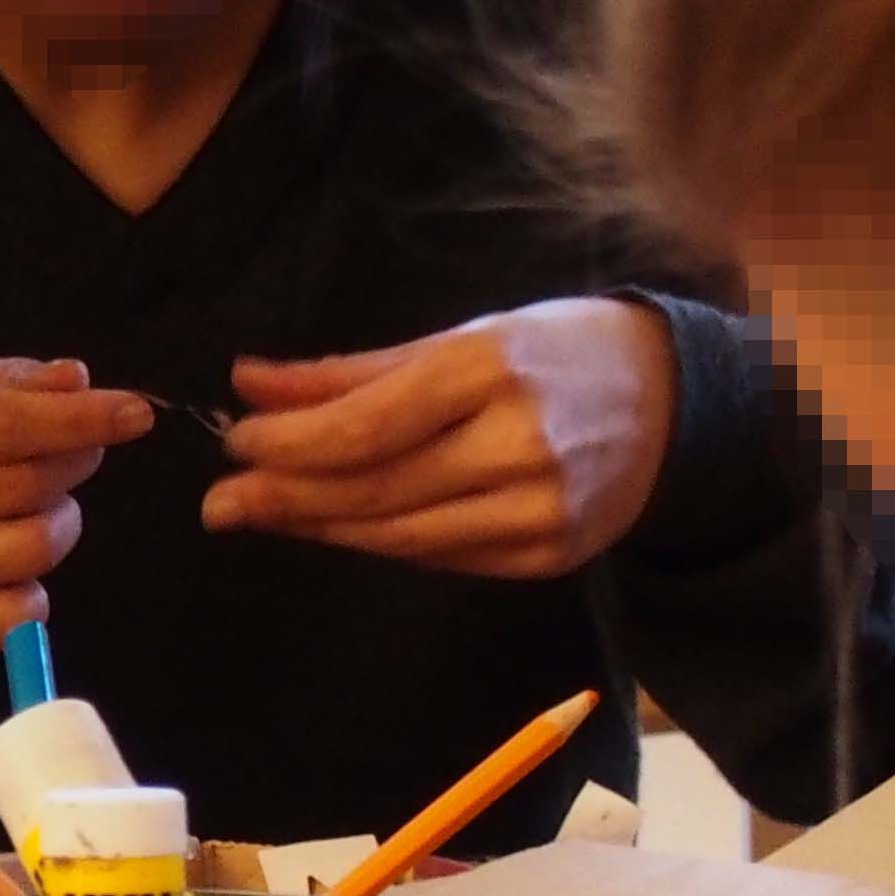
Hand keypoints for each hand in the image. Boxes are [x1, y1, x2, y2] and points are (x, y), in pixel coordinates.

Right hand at [0, 356, 151, 654]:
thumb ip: (8, 382)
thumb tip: (75, 382)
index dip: (78, 419)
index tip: (135, 414)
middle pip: (18, 486)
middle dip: (71, 466)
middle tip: (81, 455)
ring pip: (22, 551)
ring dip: (57, 527)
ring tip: (45, 508)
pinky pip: (7, 620)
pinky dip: (33, 596)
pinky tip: (21, 570)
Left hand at [204, 296, 677, 575]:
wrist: (673, 401)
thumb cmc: (553, 352)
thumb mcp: (460, 337)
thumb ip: (353, 371)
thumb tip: (249, 385)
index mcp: (493, 372)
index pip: (366, 426)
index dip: (290, 444)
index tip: (234, 442)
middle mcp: (520, 448)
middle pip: (373, 489)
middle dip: (285, 496)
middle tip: (221, 501)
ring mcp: (539, 513)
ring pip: (399, 535)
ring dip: (320, 526)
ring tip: (263, 512)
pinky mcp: (548, 558)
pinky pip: (439, 557)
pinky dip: (380, 541)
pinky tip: (338, 525)